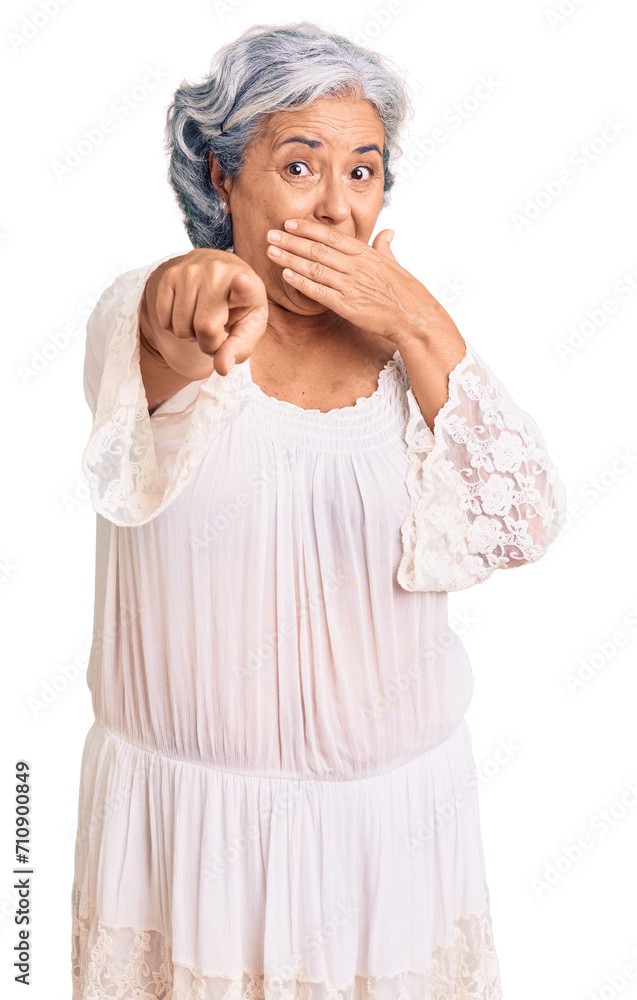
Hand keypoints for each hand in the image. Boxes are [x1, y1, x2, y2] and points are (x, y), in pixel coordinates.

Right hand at [141, 248, 268, 377]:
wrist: (220, 275)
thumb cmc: (239, 307)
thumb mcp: (248, 329)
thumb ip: (237, 350)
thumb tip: (221, 368)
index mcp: (248, 285)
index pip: (245, 286)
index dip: (243, 287)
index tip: (243, 283)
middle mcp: (218, 272)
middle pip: (204, 327)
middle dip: (209, 343)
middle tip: (218, 330)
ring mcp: (191, 271)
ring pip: (181, 328)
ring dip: (191, 335)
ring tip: (203, 320)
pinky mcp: (169, 275)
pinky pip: (164, 321)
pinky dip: (174, 327)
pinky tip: (188, 314)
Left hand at [265, 219, 454, 345]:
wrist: (414, 317)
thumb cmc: (406, 292)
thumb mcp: (396, 264)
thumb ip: (385, 247)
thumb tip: (387, 233)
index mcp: (365, 254)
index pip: (331, 236)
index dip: (308, 229)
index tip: (290, 223)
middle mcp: (356, 267)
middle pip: (318, 250)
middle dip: (291, 241)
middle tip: (270, 234)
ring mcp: (351, 286)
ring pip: (315, 268)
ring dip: (290, 259)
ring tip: (271, 252)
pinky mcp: (347, 306)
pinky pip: (319, 292)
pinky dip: (302, 283)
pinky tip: (286, 276)